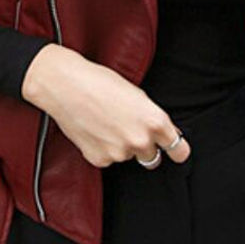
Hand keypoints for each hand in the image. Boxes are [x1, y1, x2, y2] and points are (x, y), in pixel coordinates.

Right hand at [21, 44, 191, 168]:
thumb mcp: (138, 96)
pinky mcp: (100, 159)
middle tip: (128, 129)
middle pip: (152, 157)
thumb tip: (164, 133)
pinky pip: (108, 158)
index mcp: (155, 122)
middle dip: (144, 147)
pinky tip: (94, 130)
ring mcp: (119, 153)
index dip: (178, 151)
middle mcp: (141, 141)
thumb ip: (153, 118)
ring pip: (127, 156)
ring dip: (121, 146)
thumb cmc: (101, 83)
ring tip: (105, 123)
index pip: (178, 150)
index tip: (177, 153)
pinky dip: (103, 148)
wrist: (66, 86)